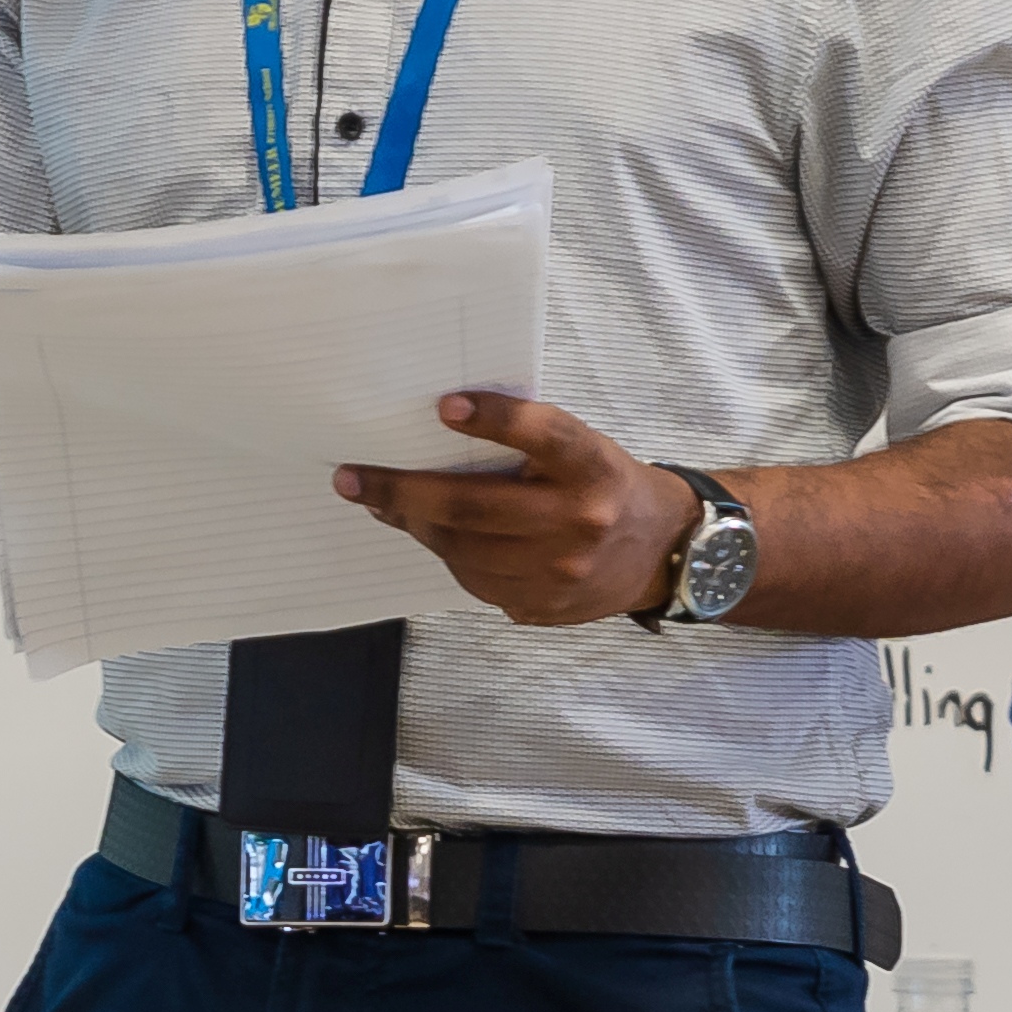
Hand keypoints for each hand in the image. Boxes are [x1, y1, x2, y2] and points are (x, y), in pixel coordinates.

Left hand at [337, 394, 698, 629]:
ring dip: (413, 523)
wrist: (661, 552)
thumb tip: (434, 431)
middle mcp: (578, 520)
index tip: (444, 405)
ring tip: (382, 502)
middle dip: (401, 490)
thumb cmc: (605, 484)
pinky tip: (431, 533)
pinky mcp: (544, 605)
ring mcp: (560, 571)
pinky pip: (474, 581)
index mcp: (591, 466)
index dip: (495, 418)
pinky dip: (446, 554)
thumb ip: (526, 443)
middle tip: (351, 477)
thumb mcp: (581, 449)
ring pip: (462, 550)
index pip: (543, 434)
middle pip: (473, 506)